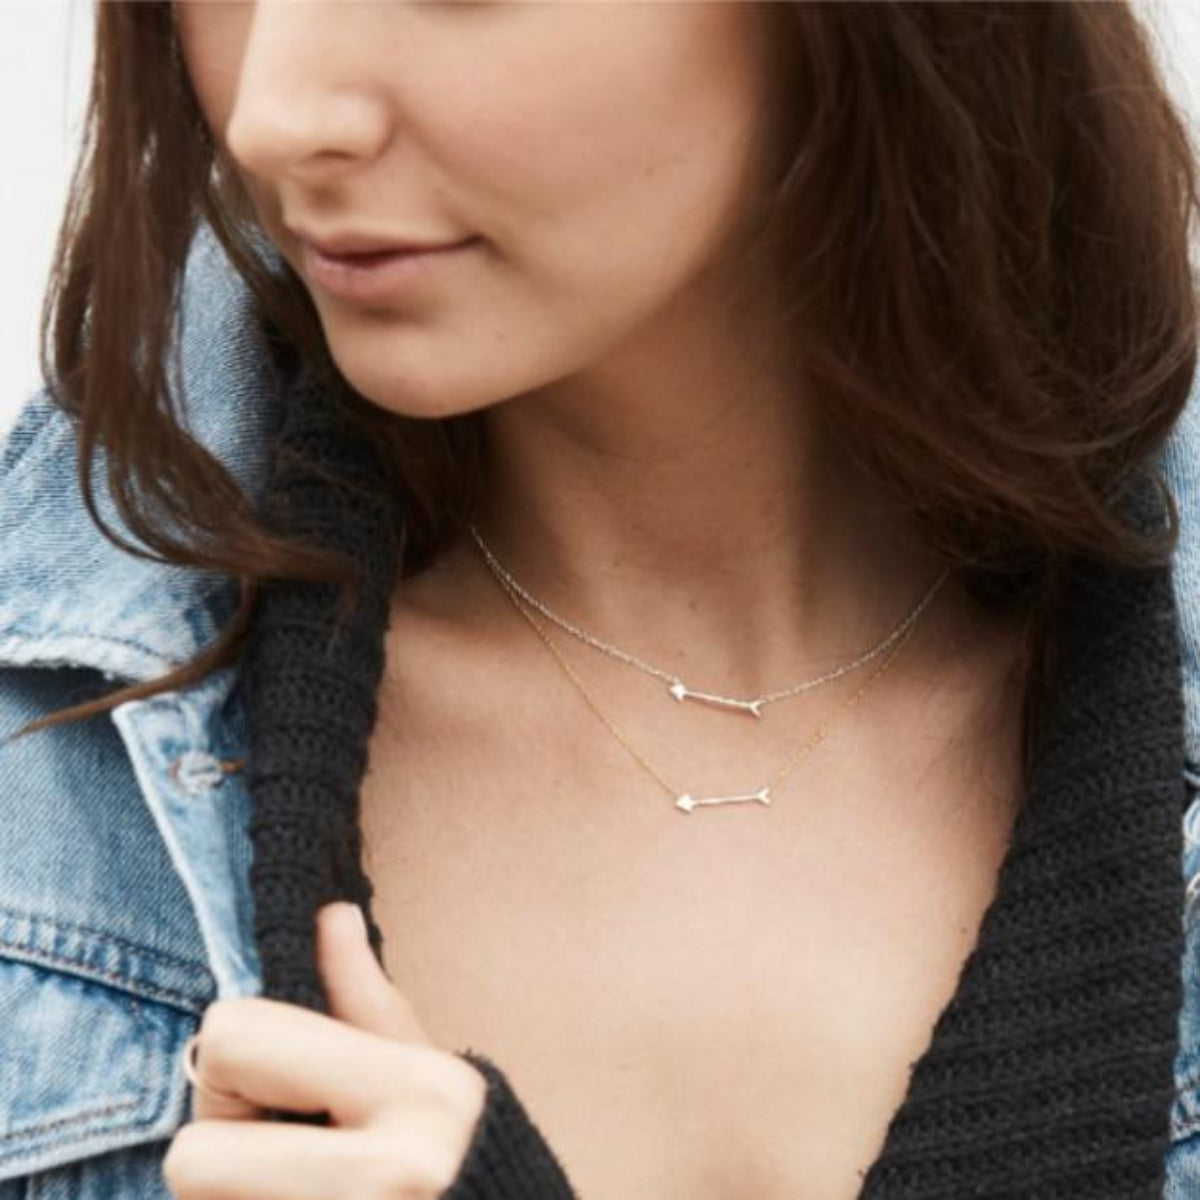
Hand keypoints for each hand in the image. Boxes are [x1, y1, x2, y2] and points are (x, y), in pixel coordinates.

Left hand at [163, 901, 487, 1199]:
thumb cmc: (469, 1163)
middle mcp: (387, 1177)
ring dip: (230, 1198)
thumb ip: (369, 1003)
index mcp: (418, 1095)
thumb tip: (331, 915)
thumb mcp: (431, 1075)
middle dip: (219, 1152)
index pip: (231, 1041)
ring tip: (296, 1189)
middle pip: (190, 1158)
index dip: (234, 1063)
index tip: (275, 1089)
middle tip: (280, 1155)